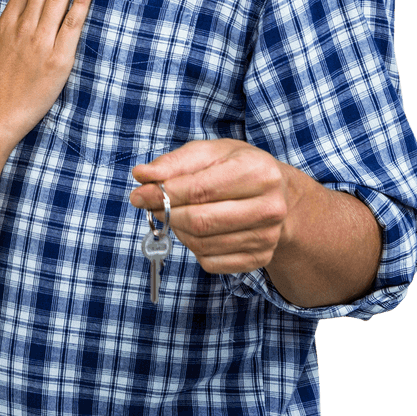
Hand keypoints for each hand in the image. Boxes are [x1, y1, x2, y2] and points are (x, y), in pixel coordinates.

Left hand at [130, 139, 291, 273]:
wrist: (278, 194)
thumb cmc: (237, 167)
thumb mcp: (209, 153)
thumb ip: (174, 163)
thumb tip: (141, 175)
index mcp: (258, 172)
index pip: (199, 189)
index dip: (163, 194)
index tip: (138, 194)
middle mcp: (269, 207)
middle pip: (200, 221)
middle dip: (167, 214)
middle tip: (152, 206)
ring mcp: (267, 237)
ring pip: (202, 243)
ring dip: (177, 230)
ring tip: (174, 214)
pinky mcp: (260, 259)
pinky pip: (211, 262)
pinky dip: (192, 248)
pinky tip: (194, 231)